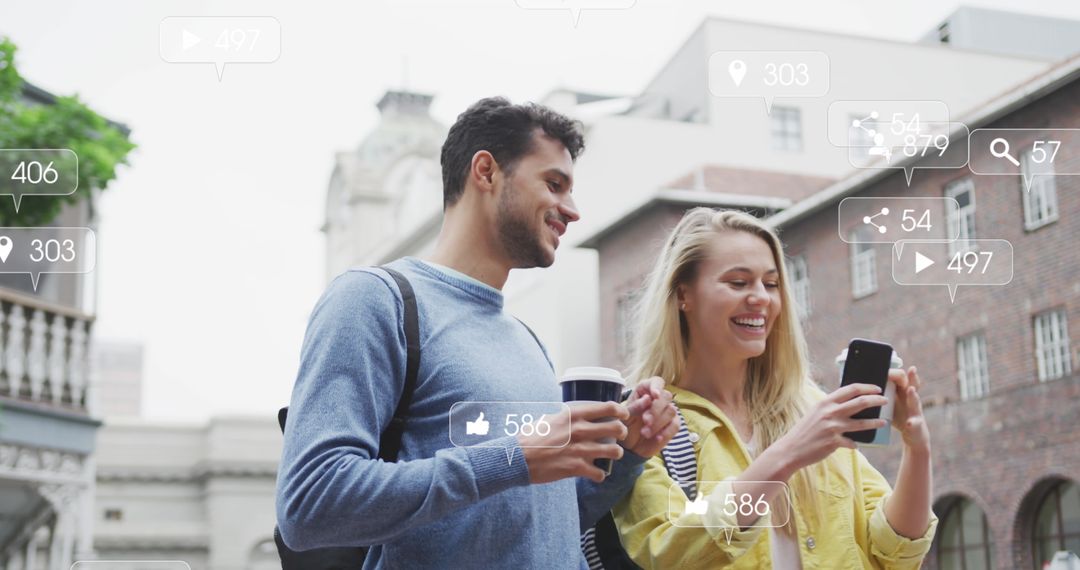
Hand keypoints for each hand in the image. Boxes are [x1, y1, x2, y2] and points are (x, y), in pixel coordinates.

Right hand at [519, 401, 628, 483]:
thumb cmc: (532, 437)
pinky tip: (595, 473)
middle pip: (616, 428)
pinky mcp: (577, 468)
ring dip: (616, 453)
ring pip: (614, 451)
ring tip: (612, 454)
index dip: (620, 411)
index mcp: (573, 415)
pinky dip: (600, 474)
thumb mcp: (550, 418)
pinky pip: (600, 473)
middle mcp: (580, 430)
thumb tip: (577, 415)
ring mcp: (580, 450)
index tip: (623, 415)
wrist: (519, 458)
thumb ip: (567, 417)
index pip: (607, 407)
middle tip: (620, 436)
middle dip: (622, 432)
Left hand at [621, 376, 678, 457]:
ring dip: (658, 422)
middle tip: (645, 421)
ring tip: (645, 433)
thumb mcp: (624, 416)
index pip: (656, 382)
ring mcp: (667, 412)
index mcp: (645, 391)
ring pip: (671, 410)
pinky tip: (656, 438)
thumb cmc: (625, 425)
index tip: (654, 396)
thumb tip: (648, 399)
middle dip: (656, 409)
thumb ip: (634, 407)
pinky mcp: (672, 425)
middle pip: (666, 396)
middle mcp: (659, 399)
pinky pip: (675, 425)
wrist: (628, 446)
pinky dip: (666, 432)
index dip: (656, 387)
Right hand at [771, 383, 887, 475]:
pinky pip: (852, 443)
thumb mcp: (815, 413)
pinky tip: (856, 445)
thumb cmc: (804, 431)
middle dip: (876, 400)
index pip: (850, 389)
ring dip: (875, 422)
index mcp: (825, 402)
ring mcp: (833, 427)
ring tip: (884, 422)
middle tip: (885, 401)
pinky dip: (855, 444)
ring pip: (861, 423)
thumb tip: (848, 403)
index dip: (866, 387)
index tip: (877, 388)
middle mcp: (830, 412)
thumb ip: (830, 407)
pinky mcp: (834, 442)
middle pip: (860, 402)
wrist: (791, 449)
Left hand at [889, 366, 930, 452]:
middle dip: (910, 377)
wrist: (913, 435)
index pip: (901, 378)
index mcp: (902, 392)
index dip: (895, 371)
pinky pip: (915, 423)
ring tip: (911, 390)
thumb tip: (860, 382)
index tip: (887, 364)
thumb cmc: (898, 415)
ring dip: (913, 395)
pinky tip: (910, 423)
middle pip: (912, 384)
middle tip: (911, 369)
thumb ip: (881, 392)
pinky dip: (912, 422)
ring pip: (916, 401)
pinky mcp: (917, 424)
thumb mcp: (890, 402)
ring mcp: (915, 411)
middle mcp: (910, 399)